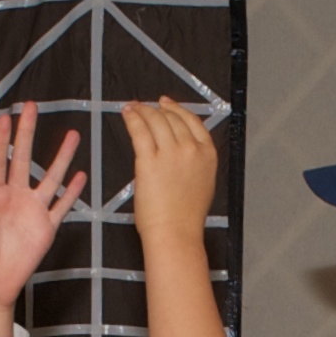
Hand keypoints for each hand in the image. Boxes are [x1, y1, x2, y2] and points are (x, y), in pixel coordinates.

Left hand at [0, 104, 84, 335]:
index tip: (6, 117)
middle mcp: (14, 197)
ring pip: (51, 177)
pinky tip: (80, 176)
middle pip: (24, 158)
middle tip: (32, 108)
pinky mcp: (46, 227)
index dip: (2, 138)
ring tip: (72, 135)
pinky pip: (62, 206)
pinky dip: (72, 192)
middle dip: (28, 133)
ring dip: (61, 157)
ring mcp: (32, 210)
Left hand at [123, 100, 220, 241]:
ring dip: (142, 110)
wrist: (175, 233)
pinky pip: (139, 131)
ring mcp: (171, 153)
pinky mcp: (149, 160)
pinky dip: (132, 118)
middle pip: (172, 118)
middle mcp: (191, 149)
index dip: (177, 108)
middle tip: (143, 106)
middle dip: (156, 109)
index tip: (165, 103)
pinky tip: (127, 114)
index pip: (193, 121)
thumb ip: (194, 162)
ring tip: (132, 108)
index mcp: (207, 155)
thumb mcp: (202, 183)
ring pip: (155, 121)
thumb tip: (179, 148)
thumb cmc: (185, 217)